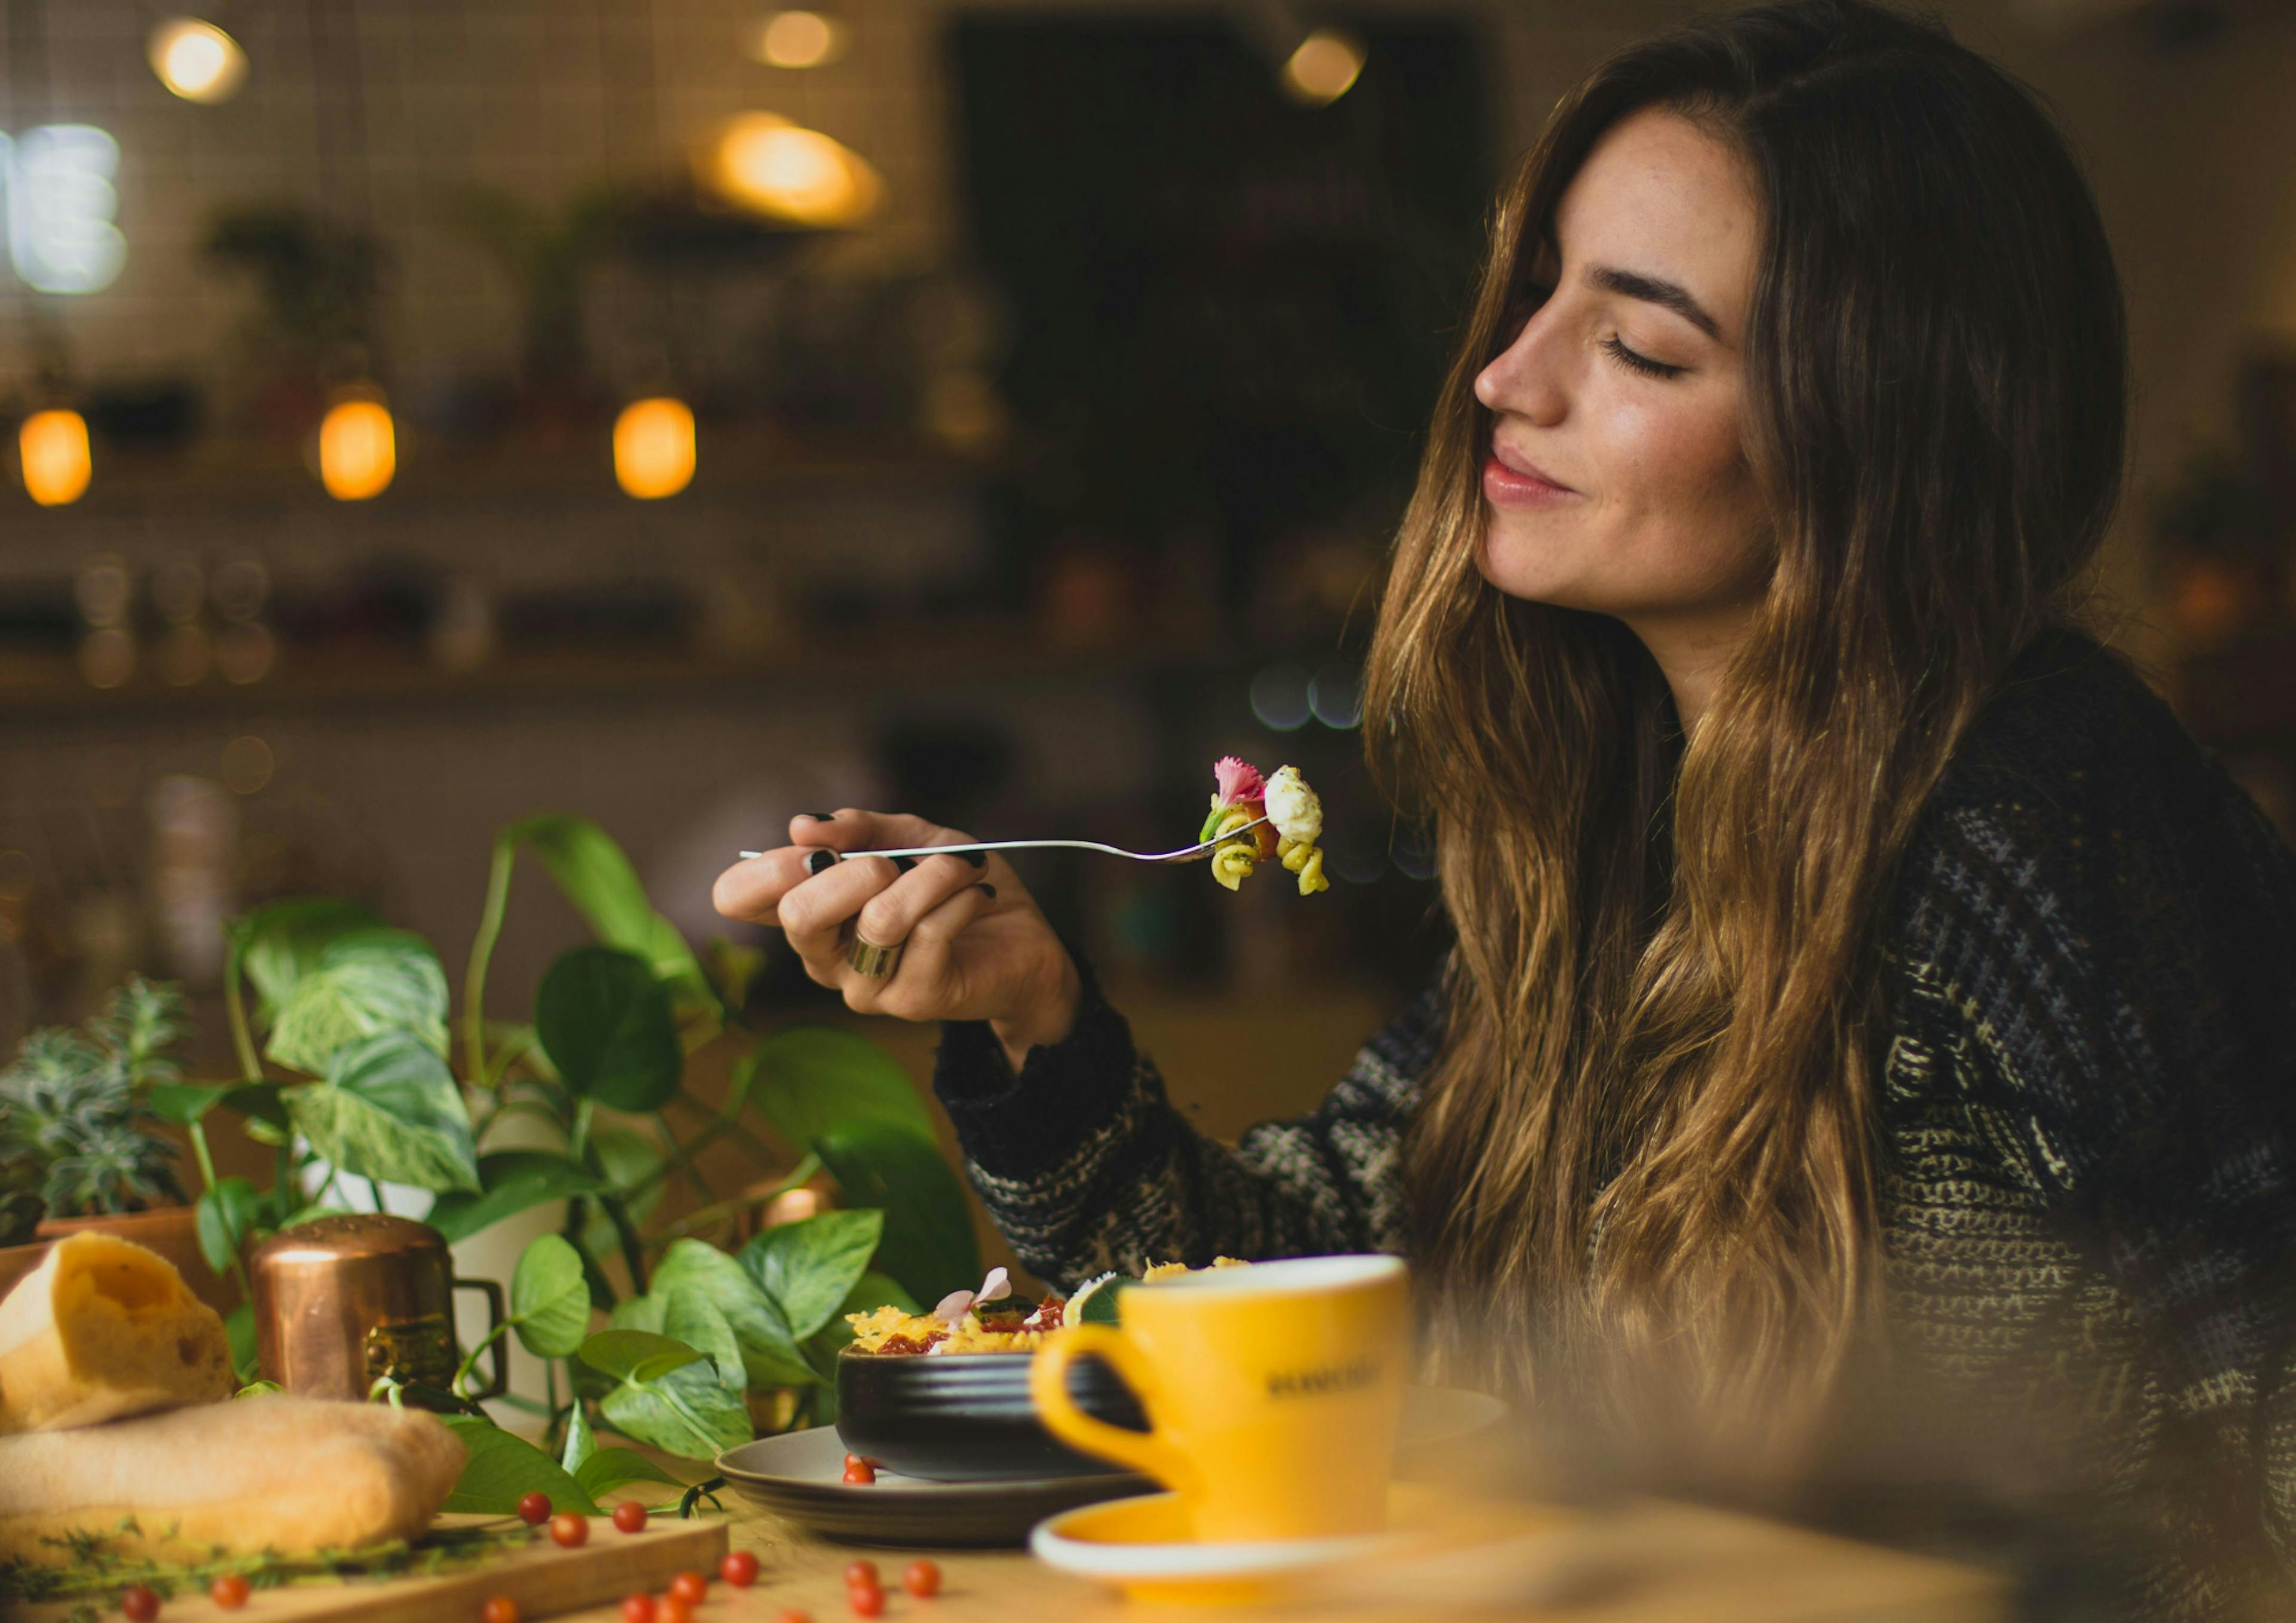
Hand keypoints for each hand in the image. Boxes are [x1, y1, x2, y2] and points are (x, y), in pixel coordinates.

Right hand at [712, 810, 1080, 1066]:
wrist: (1023, 943)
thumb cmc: (954, 887)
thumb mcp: (910, 838)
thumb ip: (860, 828)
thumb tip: (802, 826)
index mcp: (809, 914)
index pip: (737, 898)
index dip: (768, 865)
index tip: (818, 845)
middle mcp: (824, 957)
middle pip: (798, 914)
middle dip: (855, 869)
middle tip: (896, 861)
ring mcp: (865, 987)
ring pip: (880, 919)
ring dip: (931, 876)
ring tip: (963, 866)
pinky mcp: (913, 1001)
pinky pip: (931, 932)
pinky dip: (961, 896)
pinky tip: (977, 894)